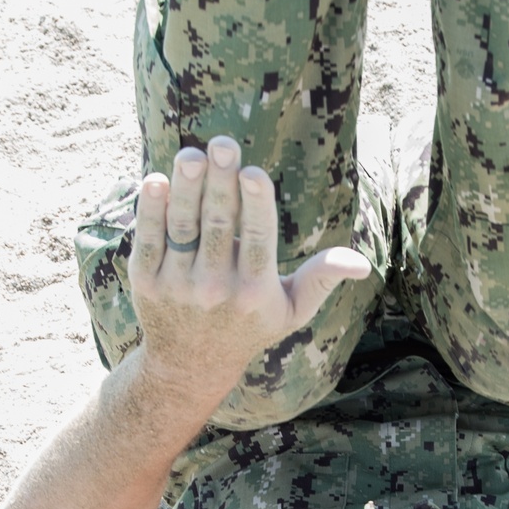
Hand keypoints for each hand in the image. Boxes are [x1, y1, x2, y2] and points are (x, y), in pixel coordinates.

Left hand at [129, 138, 370, 401]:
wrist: (190, 364)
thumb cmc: (249, 326)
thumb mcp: (292, 311)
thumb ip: (321, 280)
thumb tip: (362, 263)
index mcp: (254, 290)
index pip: (258, 240)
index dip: (255, 205)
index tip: (253, 171)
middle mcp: (215, 288)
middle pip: (219, 226)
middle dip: (220, 182)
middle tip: (222, 144)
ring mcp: (178, 284)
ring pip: (183, 227)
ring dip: (185, 189)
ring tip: (191, 155)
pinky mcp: (146, 282)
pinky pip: (148, 240)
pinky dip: (149, 211)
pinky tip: (156, 180)